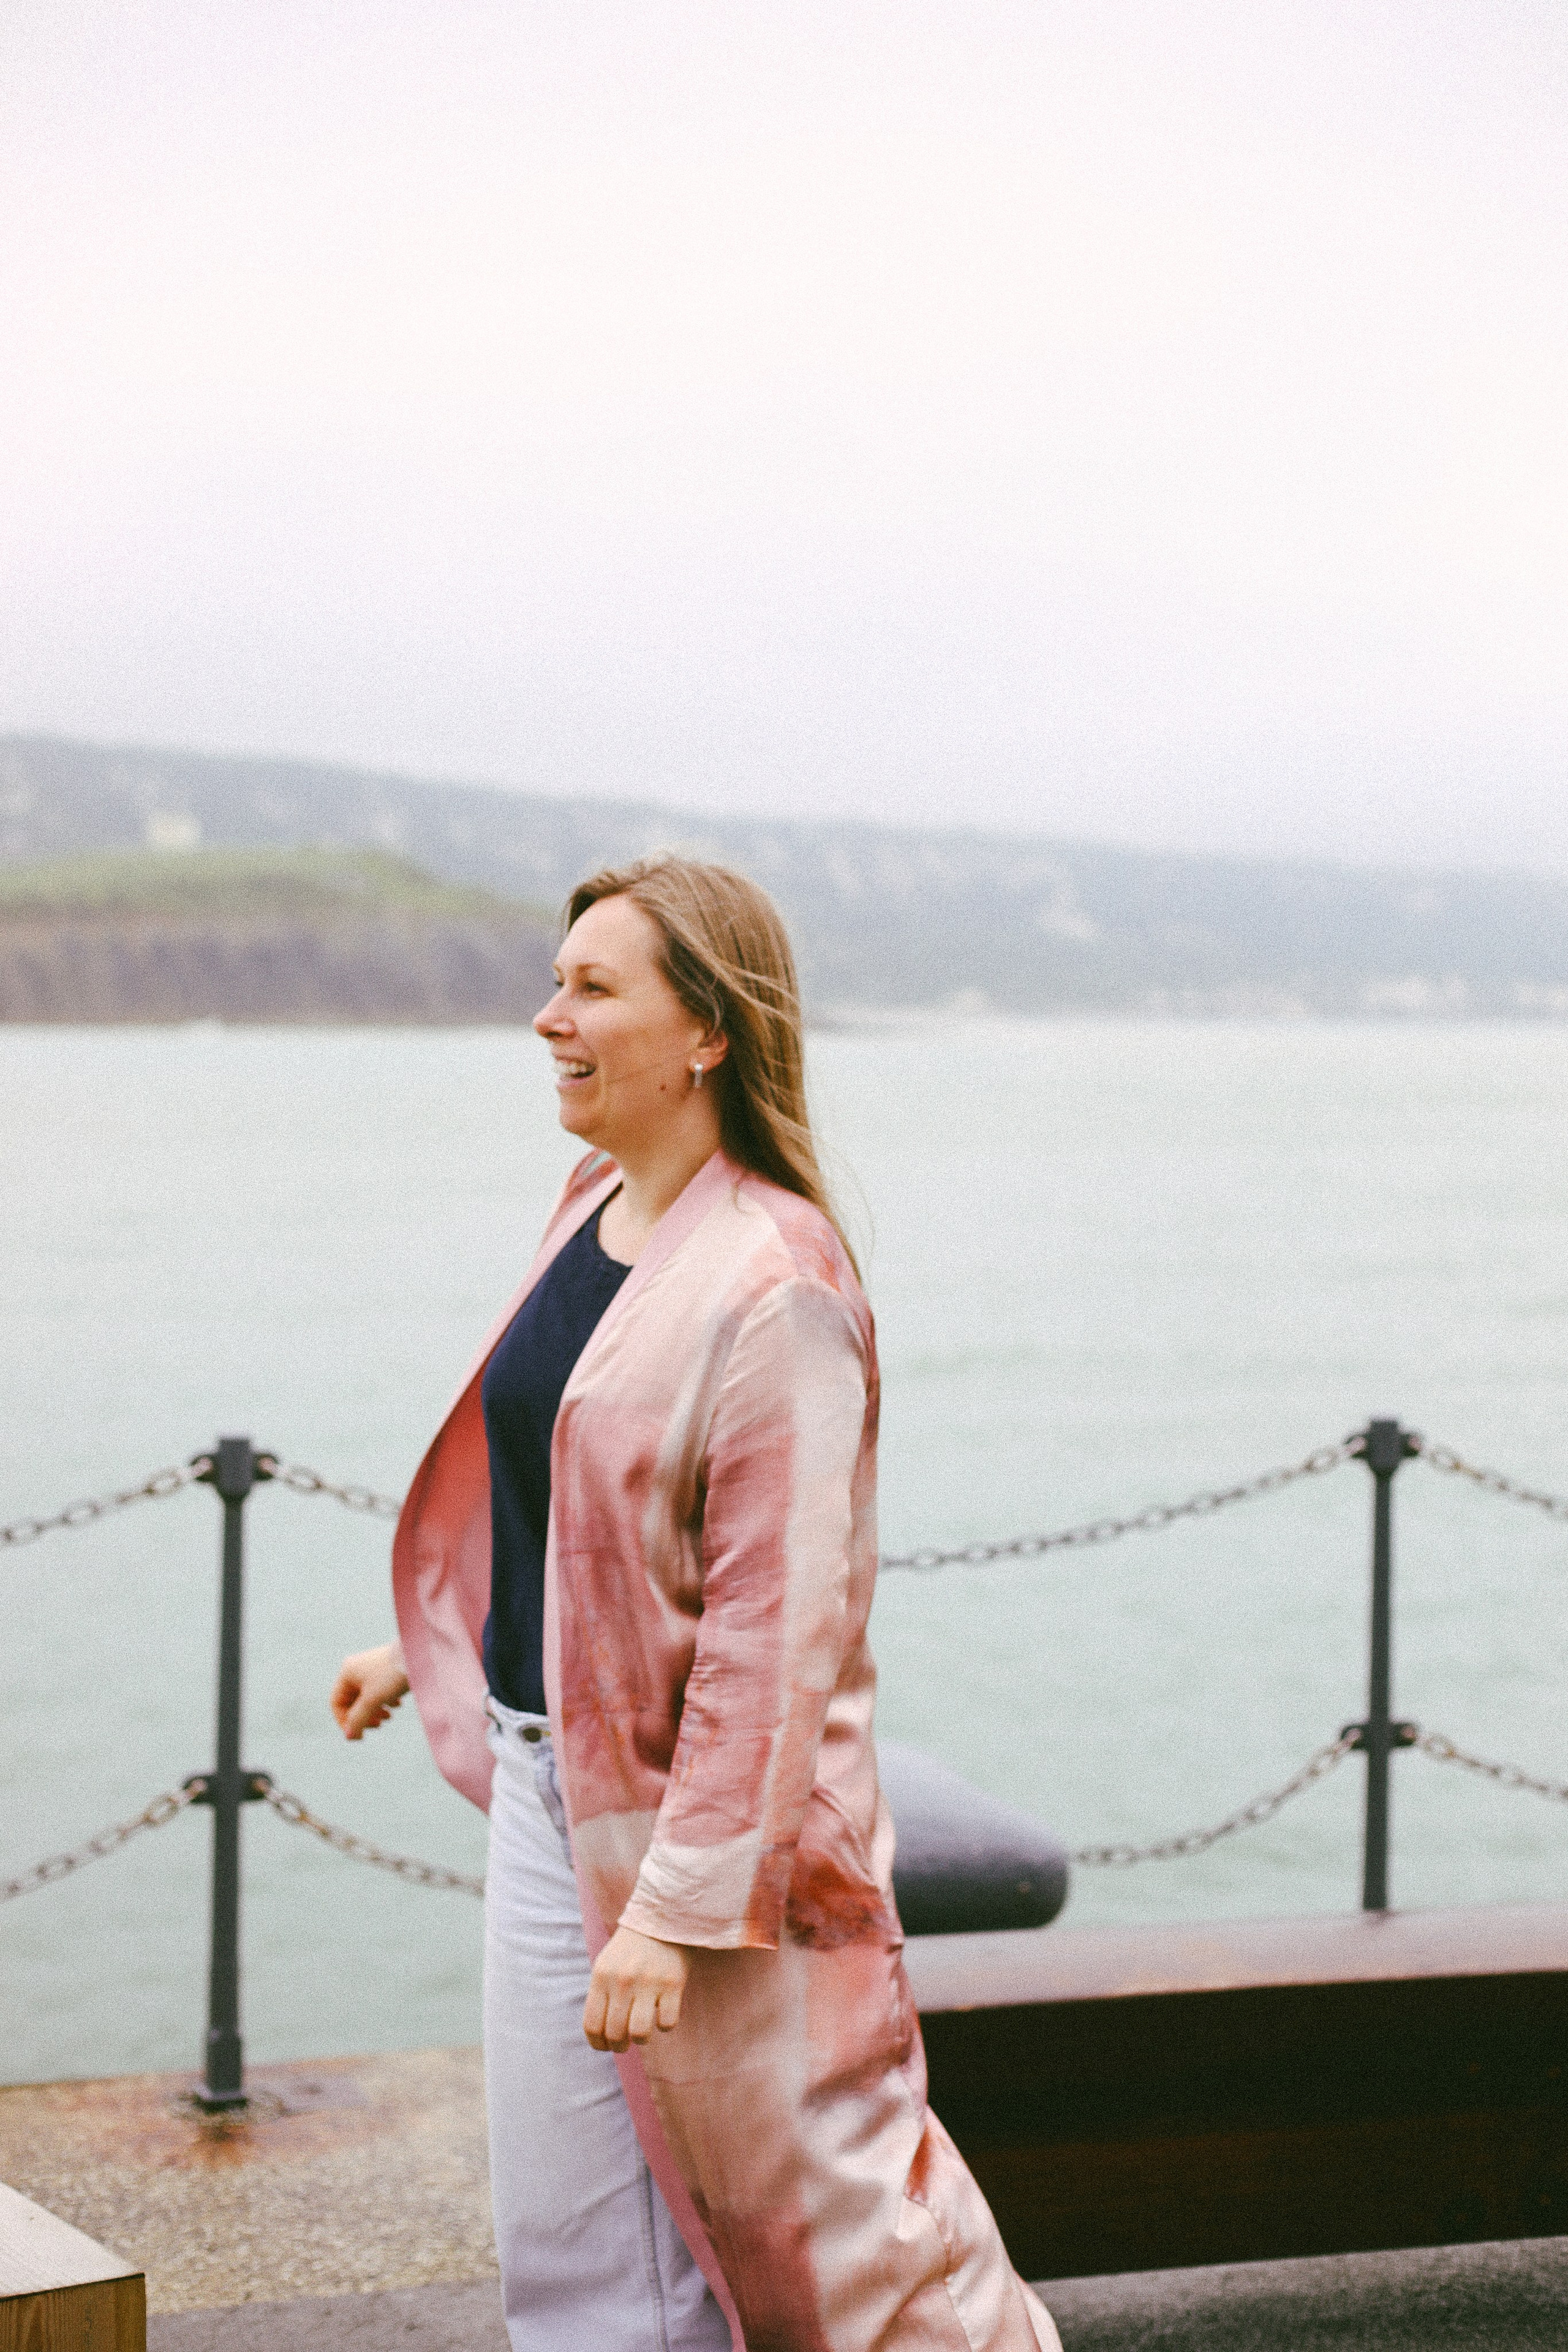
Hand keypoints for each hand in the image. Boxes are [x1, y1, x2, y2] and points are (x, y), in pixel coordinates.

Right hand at [330, 1641, 409, 1738]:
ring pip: (367, 1697)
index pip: (336, 1703)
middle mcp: (356, 1669)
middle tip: (379, 1725)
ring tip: (389, 1717)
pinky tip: (397, 1705)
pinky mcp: (386, 1669)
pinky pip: (379, 1691)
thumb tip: (349, 1737)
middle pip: (352, 1701)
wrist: (419, 1654)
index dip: (344, 1722)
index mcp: (347, 1673)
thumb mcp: (372, 1700)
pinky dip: (385, 1701)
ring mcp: (371, 1668)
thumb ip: (358, 1719)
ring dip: (375, 1711)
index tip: (359, 1734)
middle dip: (363, 1717)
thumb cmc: (392, 1676)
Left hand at [583, 1926, 688, 2052]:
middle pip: (614, 2033)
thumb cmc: (632, 1948)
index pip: (592, 2025)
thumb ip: (601, 1995)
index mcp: (601, 1976)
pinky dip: (665, 2025)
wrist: (663, 1916)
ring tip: (643, 2031)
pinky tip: (664, 2013)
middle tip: (625, 2043)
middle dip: (619, 2046)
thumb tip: (600, 2036)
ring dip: (641, 2039)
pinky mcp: (674, 1983)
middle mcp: (622, 1980)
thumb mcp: (606, 1965)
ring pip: (639, 2033)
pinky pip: (667, 2023)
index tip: (605, 2047)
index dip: (598, 2044)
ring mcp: (648, 1981)